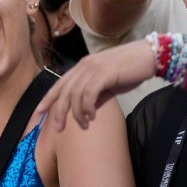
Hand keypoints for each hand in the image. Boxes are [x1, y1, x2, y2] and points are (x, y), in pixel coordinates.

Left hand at [37, 40, 154, 131]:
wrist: (148, 56)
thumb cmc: (129, 70)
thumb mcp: (108, 84)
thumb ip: (95, 96)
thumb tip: (86, 112)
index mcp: (82, 67)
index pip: (60, 84)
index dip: (48, 98)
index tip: (38, 112)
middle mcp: (84, 66)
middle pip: (64, 92)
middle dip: (59, 112)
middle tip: (59, 129)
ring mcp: (93, 68)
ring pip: (75, 95)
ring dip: (77, 114)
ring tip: (85, 125)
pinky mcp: (103, 74)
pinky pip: (89, 94)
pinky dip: (87, 108)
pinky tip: (92, 117)